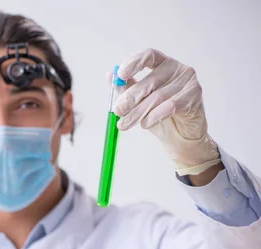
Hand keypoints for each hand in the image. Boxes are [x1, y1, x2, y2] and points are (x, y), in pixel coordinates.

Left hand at [111, 48, 220, 175]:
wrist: (179, 136)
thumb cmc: (158, 115)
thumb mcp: (138, 101)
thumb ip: (125, 88)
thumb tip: (109, 75)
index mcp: (162, 64)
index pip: (149, 56)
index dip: (134, 63)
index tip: (120, 75)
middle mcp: (177, 69)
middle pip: (150, 80)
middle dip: (130, 97)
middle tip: (117, 110)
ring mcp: (188, 81)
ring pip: (157, 97)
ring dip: (138, 113)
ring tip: (124, 124)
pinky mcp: (194, 96)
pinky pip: (170, 106)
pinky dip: (154, 116)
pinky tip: (145, 124)